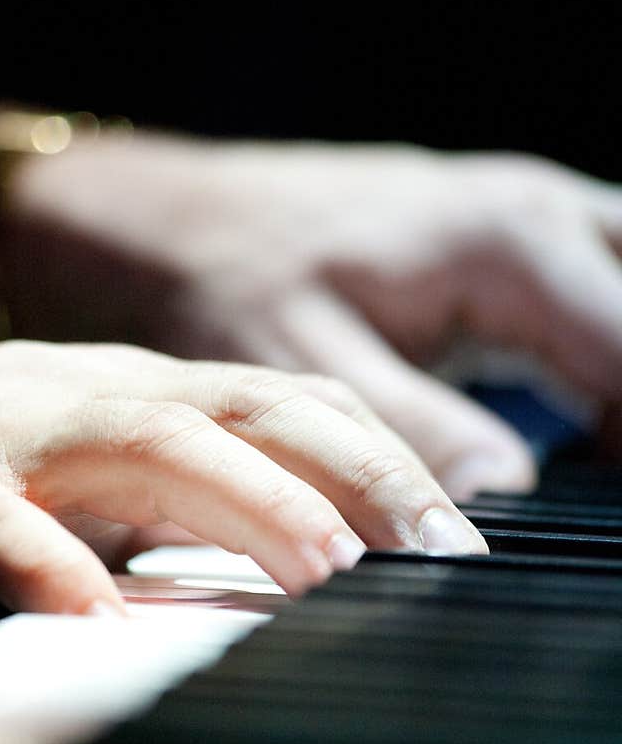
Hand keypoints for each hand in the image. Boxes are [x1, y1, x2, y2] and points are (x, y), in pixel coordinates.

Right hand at [0, 340, 483, 619]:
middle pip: (238, 409)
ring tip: (321, 569)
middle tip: (435, 552)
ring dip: (242, 500)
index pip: (278, 404)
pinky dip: (41, 561)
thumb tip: (298, 559)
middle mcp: (73, 395)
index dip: (377, 459)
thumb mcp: (68, 476)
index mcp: (122, 395)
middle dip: (352, 474)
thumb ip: (170, 505)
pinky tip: (92, 615)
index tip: (455, 537)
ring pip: (136, 443)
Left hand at [8, 136, 621, 496]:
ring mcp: (531, 215)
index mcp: (509, 243)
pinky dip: (609, 364)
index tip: (607, 531)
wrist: (167, 216)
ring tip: (594, 475)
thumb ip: (412, 439)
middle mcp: (539, 212)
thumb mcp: (305, 371)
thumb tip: (505, 503)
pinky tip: (591, 437)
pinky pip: (604, 293)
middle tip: (601, 509)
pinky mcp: (510, 240)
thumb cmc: (224, 281)